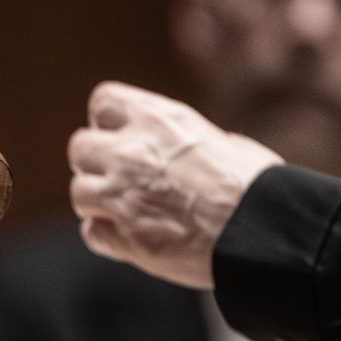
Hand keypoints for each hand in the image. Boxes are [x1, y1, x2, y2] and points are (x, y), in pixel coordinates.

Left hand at [68, 82, 281, 289]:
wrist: (261, 234)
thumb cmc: (258, 189)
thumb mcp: (226, 143)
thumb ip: (188, 142)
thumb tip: (190, 149)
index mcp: (157, 120)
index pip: (103, 103)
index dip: (110, 122)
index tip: (125, 136)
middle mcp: (129, 152)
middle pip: (80, 147)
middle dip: (97, 162)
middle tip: (124, 178)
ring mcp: (119, 195)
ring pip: (79, 192)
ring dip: (99, 202)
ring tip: (131, 211)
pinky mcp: (120, 237)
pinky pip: (92, 233)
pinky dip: (108, 236)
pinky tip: (134, 238)